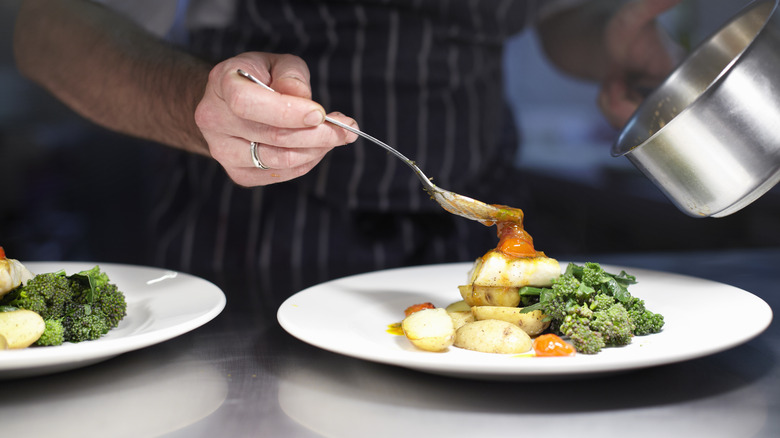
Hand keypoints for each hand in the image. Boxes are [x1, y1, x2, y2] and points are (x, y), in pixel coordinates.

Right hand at [194, 52, 357, 185]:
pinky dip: (306, 162)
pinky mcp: (238, 173)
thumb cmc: (259, 79)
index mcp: (221, 83)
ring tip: (336, 136)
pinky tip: (316, 147)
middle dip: (318, 134)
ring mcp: (222, 151)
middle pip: (272, 136)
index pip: (248, 103)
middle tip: (346, 128)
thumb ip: (291, 76)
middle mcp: (214, 120)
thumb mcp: (276, 63)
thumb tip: (302, 96)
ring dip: (317, 150)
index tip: (320, 114)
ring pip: (280, 160)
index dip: (287, 112)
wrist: (229, 104)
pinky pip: (280, 174)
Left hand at [598, 0, 685, 127]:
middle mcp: (679, 90)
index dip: (643, 108)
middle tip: (615, 79)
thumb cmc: (615, 26)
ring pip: (636, 130)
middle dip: (622, 107)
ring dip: (613, 108)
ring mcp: (662, 102)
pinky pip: (627, 129)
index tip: (621, 83)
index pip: (674, 109)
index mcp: (685, 70)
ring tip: (614, 81)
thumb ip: (651, 4)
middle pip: (653, 125)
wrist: (593, 39)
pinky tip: (614, 91)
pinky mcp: (646, 111)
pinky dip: (611, 112)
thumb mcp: (630, 17)